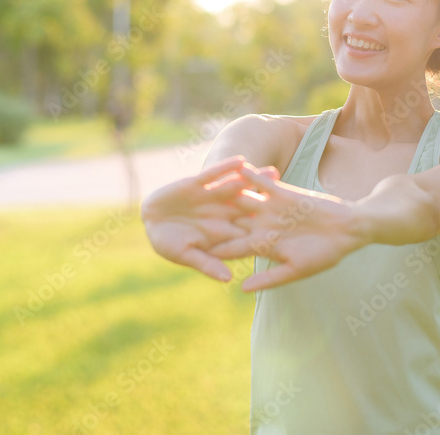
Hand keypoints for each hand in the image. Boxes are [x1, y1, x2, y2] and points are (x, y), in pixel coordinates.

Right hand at [140, 156, 277, 282]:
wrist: (148, 220)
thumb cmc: (167, 243)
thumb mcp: (185, 255)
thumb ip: (206, 264)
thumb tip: (227, 279)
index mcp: (223, 232)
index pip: (248, 232)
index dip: (267, 231)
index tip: (289, 231)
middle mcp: (222, 212)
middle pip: (250, 206)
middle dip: (268, 201)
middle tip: (291, 196)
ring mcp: (212, 196)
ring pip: (238, 187)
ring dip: (254, 180)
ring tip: (274, 172)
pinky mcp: (198, 182)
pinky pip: (215, 174)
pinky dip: (227, 168)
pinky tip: (241, 160)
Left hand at [206, 165, 367, 291]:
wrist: (348, 229)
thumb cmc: (326, 254)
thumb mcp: (296, 270)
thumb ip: (269, 278)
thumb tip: (241, 289)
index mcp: (264, 246)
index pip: (233, 248)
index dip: (213, 250)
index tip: (190, 252)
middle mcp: (264, 226)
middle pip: (231, 223)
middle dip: (210, 220)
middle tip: (183, 218)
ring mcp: (271, 208)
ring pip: (242, 200)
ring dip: (223, 193)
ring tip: (200, 187)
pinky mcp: (282, 192)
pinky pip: (260, 182)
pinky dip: (247, 174)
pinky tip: (230, 166)